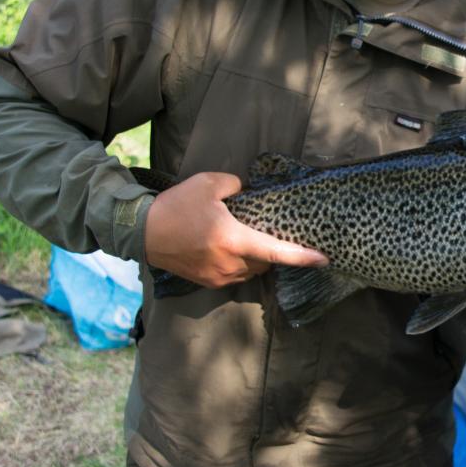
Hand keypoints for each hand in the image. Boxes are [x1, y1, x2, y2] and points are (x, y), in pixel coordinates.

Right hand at [144, 171, 327, 287]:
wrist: (142, 231)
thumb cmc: (177, 206)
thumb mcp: (210, 183)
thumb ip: (237, 186)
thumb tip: (248, 193)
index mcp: (233, 240)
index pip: (276, 252)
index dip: (302, 256)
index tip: (323, 259)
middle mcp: (230, 263)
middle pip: (267, 262)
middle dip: (273, 250)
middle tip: (270, 231)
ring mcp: (219, 276)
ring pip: (252, 270)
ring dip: (256, 258)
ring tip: (245, 237)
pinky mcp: (208, 282)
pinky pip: (236, 275)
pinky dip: (240, 263)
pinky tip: (230, 247)